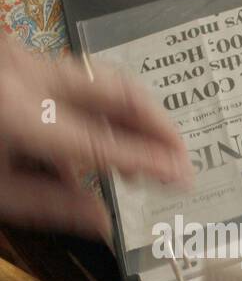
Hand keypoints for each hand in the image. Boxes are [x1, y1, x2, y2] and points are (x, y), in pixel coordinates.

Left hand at [0, 36, 190, 237]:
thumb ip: (51, 208)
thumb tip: (103, 224)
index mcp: (20, 116)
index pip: (107, 145)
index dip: (153, 162)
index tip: (184, 177)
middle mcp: (26, 76)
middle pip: (119, 91)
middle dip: (158, 125)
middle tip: (180, 157)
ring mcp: (19, 58)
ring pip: (98, 82)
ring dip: (128, 120)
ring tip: (143, 159)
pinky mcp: (14, 57)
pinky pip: (68, 83)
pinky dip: (91, 114)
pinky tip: (92, 151)